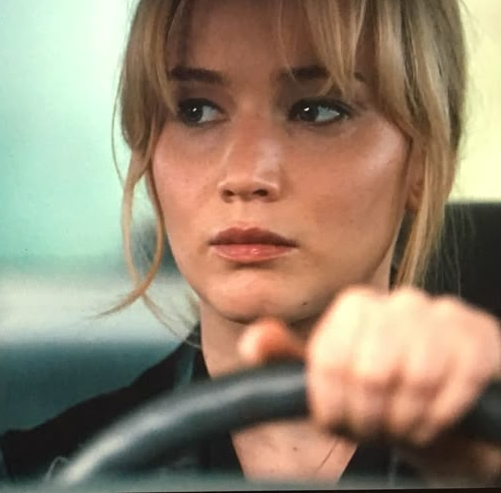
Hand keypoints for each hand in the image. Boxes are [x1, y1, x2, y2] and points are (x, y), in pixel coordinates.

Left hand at [238, 285, 500, 484]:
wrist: (446, 421)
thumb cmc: (384, 400)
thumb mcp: (329, 385)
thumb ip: (287, 360)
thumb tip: (252, 341)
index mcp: (357, 306)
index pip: (328, 358)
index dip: (332, 404)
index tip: (342, 422)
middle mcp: (400, 301)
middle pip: (367, 370)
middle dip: (369, 416)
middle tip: (377, 429)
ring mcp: (444, 315)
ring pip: (412, 375)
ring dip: (406, 418)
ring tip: (405, 425)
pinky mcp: (481, 336)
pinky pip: (456, 380)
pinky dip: (440, 415)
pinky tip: (435, 421)